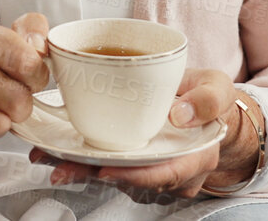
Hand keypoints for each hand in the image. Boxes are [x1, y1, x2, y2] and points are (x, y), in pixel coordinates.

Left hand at [29, 68, 259, 204]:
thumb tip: (181, 114)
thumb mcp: (218, 88)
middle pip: (131, 179)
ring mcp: (149, 168)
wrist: (202, 103)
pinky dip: (81, 159)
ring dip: (81, 169)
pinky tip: (56, 151)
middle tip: (61, 167)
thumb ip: (208, 99)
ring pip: (113, 175)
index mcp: (195, 156)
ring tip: (49, 157)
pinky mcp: (131, 160)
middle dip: (93, 176)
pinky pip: (106, 164)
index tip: (105, 169)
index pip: (166, 174)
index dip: (136, 175)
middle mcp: (170, 170)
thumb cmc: (207, 97)